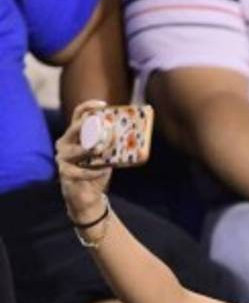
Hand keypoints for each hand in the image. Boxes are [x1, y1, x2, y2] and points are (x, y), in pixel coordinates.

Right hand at [55, 100, 113, 224]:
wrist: (90, 196)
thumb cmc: (98, 172)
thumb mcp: (108, 156)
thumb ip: (113, 145)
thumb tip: (132, 133)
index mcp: (75, 135)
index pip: (78, 115)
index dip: (89, 107)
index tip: (103, 105)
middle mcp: (64, 143)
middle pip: (75, 129)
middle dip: (92, 129)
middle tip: (107, 131)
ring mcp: (62, 158)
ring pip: (77, 150)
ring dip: (93, 151)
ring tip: (104, 152)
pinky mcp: (65, 173)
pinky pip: (81, 170)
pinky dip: (94, 171)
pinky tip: (103, 171)